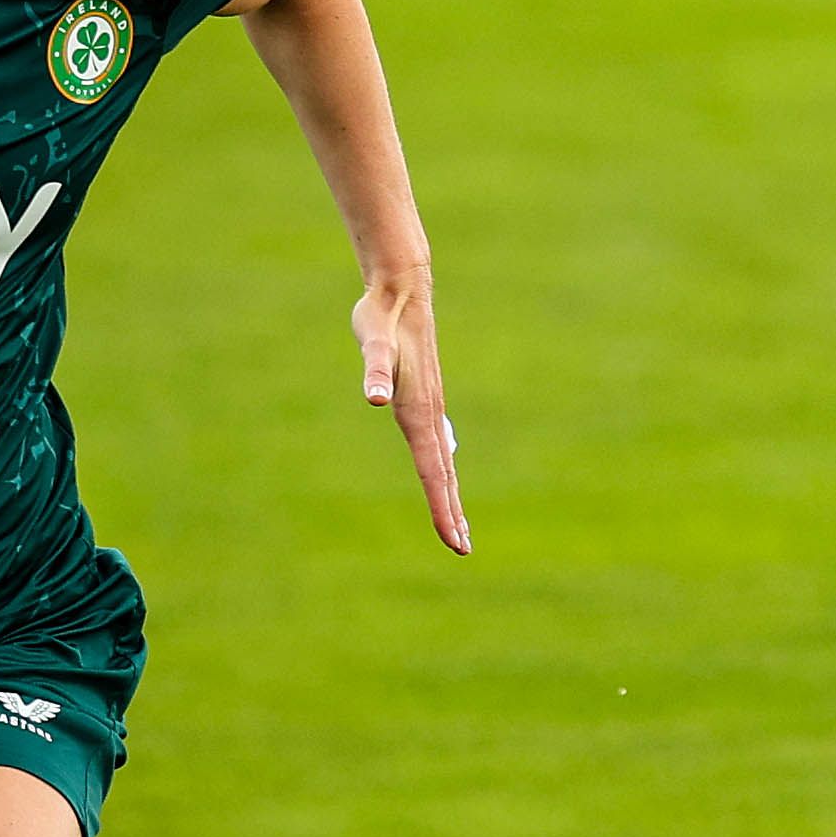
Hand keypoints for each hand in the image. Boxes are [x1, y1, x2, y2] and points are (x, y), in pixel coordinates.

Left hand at [355, 273, 468, 554]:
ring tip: (457, 523)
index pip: (433, 471)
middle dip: (451, 512)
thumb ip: (375, 370)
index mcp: (418, 411)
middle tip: (461, 548)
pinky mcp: (424, 398)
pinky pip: (434, 442)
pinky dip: (441, 465)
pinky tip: (443, 469)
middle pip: (443, 474)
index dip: (442, 508)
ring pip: (442, 461)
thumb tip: (375, 397)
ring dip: (449, 494)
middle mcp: (428, 414)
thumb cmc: (383, 316)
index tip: (454, 540)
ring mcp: (429, 407)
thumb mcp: (374, 342)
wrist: (403, 288)